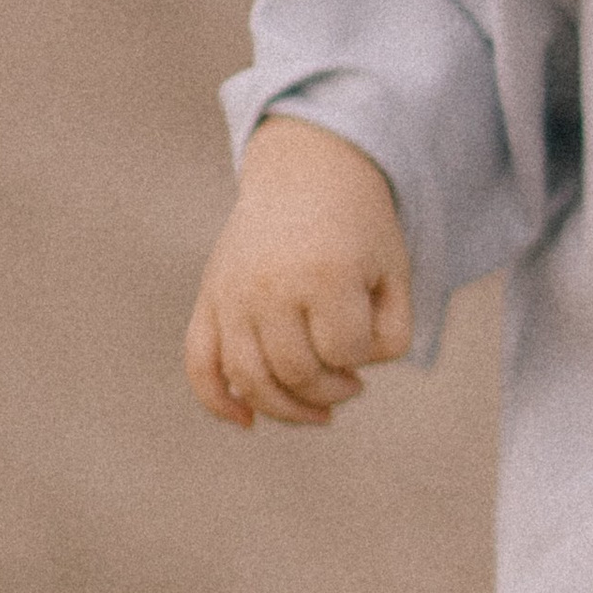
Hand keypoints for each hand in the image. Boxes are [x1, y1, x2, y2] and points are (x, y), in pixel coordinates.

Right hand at [183, 115, 414, 427]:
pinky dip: (217, 401)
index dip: (364, 358)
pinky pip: (198, 363)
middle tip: (350, 384)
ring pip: (249, 379)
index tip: (372, 339)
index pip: (345, 352)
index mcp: (325, 275)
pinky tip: (247, 422)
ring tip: (318, 410)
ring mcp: (233, 294)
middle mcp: (270, 286)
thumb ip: (390, 333)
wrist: (307, 171)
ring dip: (286, 409)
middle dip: (330, 390)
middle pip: (296, 372)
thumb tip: (347, 376)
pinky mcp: (209, 297)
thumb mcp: (395, 272)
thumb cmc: (359, 229)